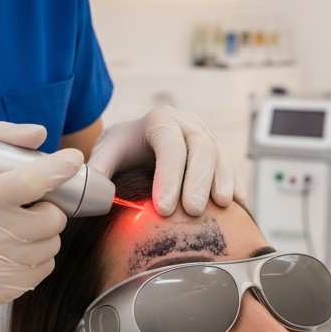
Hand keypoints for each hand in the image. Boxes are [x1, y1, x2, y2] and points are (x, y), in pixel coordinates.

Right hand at [0, 121, 83, 331]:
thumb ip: (2, 139)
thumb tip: (40, 133)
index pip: (25, 183)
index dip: (55, 171)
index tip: (72, 160)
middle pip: (51, 218)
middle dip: (48, 210)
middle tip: (28, 208)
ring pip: (52, 244)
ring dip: (43, 235)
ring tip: (16, 230)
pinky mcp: (2, 291)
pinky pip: (45, 268)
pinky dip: (37, 258)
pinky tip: (14, 251)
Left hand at [87, 105, 247, 217]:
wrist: (140, 140)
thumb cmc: (123, 150)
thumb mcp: (106, 153)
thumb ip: (97, 170)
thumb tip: (91, 193)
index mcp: (160, 120)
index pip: (168, 144)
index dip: (169, 175)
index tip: (163, 208)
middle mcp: (188, 123)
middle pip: (201, 146)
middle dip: (198, 179)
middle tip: (192, 211)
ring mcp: (207, 136)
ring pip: (221, 154)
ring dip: (222, 181)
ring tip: (220, 207)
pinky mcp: (220, 153)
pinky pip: (232, 167)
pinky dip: (236, 186)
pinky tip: (239, 207)